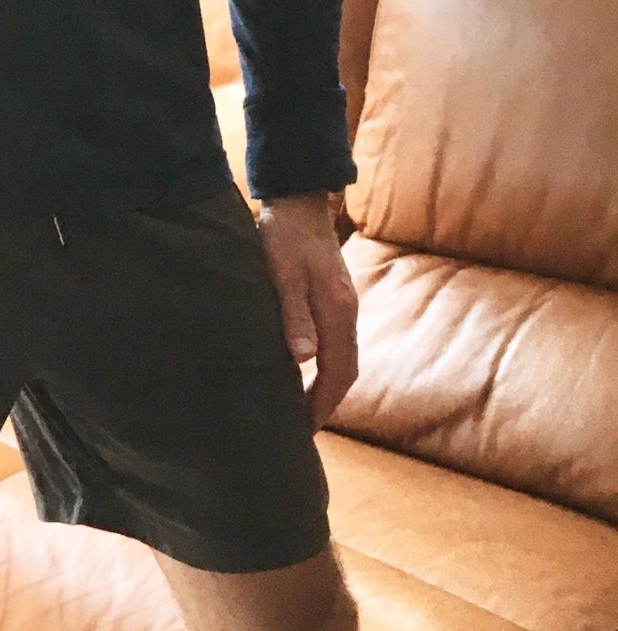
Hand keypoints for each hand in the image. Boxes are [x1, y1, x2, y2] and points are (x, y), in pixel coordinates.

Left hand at [256, 192, 358, 426]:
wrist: (298, 201)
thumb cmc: (284, 236)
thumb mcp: (281, 275)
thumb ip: (293, 316)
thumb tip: (304, 358)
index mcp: (337, 312)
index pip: (338, 372)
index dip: (322, 404)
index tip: (304, 429)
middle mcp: (347, 312)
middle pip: (345, 371)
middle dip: (326, 403)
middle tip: (301, 429)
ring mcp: (344, 305)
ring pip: (342, 358)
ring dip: (325, 386)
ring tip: (301, 409)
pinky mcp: (334, 298)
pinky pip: (336, 343)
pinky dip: (324, 366)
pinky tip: (304, 371)